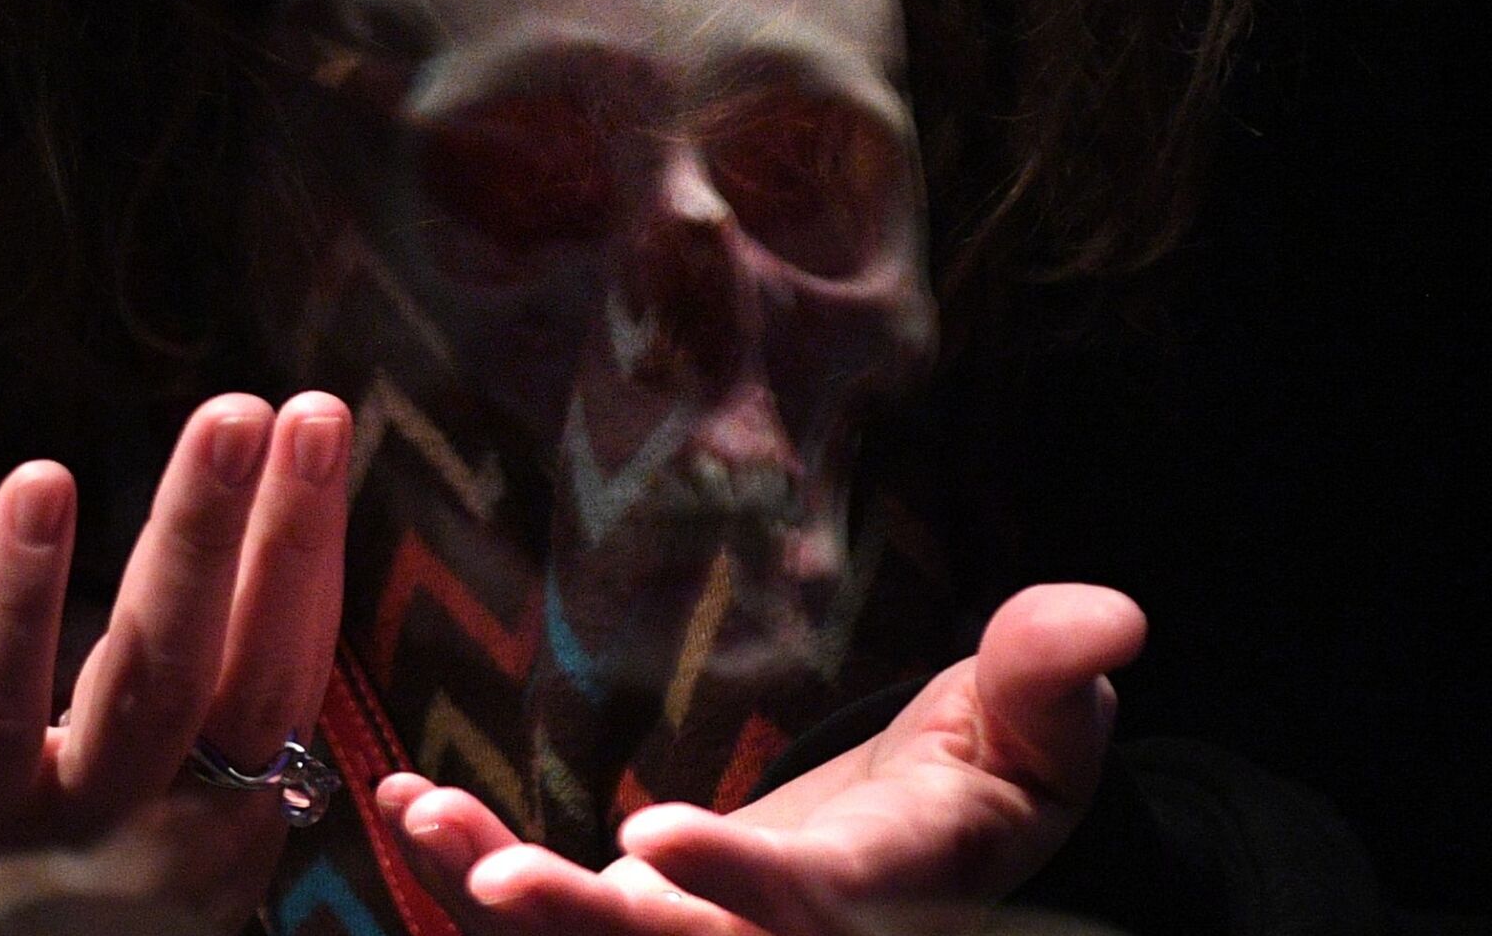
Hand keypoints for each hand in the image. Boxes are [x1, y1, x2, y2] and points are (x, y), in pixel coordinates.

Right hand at [0, 393, 350, 927]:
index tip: (41, 477)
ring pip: (261, 683)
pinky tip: (319, 477)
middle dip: (196, 541)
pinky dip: (313, 574)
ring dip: (295, 542)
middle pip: (156, 687)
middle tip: (232, 417)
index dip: (12, 596)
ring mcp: (195, 823)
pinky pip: (301, 677)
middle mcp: (89, 829)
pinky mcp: (270, 802)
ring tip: (313, 419)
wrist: (37, 922)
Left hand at [375, 583, 1146, 934]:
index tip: (656, 834)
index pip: (807, 910)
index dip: (736, 883)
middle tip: (495, 879)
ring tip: (423, 815)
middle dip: (581, 927)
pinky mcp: (646, 916)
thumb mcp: (1034, 732)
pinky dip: (473, 864)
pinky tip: (407, 802)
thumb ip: (1051, 678)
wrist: (924, 844)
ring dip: (497, 894)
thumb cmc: (986, 778)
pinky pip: (554, 910)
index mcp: (880, 898)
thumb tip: (1113, 615)